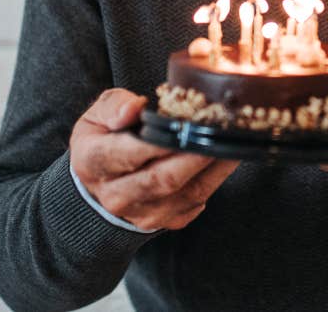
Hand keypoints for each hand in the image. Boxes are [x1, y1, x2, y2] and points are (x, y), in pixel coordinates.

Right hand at [69, 88, 238, 231]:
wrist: (101, 183)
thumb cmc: (105, 138)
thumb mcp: (97, 114)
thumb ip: (114, 106)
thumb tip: (134, 107)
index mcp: (93, 163)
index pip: (126, 154)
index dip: (158, 141)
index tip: (185, 123)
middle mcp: (116, 195)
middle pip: (162, 178)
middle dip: (195, 154)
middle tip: (221, 131)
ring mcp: (142, 213)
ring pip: (186, 192)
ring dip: (214, 166)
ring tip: (234, 141)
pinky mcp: (165, 221)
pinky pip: (196, 201)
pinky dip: (216, 178)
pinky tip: (229, 156)